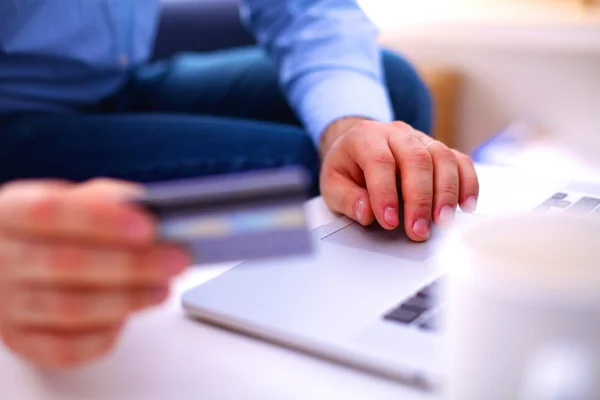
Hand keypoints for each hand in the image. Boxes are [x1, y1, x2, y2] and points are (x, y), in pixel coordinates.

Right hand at [0, 179, 190, 368]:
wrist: (12, 258)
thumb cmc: (54, 226)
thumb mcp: (70, 197)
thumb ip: (105, 199)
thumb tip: (150, 210)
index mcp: (10, 213)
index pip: (51, 213)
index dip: (102, 221)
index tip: (148, 226)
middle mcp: (2, 259)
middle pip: (67, 264)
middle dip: (131, 264)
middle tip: (176, 260)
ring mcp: (7, 304)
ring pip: (69, 309)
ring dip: (126, 300)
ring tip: (163, 288)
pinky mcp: (22, 340)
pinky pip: (64, 349)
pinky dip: (103, 336)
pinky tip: (128, 317)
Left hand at [319, 118, 478, 241]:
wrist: (357, 147)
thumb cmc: (347, 168)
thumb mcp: (332, 185)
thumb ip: (347, 199)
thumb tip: (367, 213)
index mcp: (365, 137)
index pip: (380, 161)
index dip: (385, 193)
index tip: (389, 221)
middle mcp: (396, 133)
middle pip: (416, 159)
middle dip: (419, 199)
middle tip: (418, 230)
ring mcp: (420, 139)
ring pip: (442, 157)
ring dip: (446, 192)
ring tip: (442, 222)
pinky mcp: (438, 150)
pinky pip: (459, 161)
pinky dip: (467, 183)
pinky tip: (465, 205)